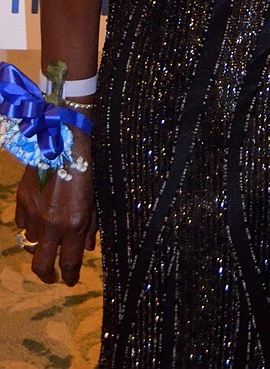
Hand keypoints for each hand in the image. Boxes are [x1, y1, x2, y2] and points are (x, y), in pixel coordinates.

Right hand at [15, 134, 96, 285]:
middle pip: (41, 266)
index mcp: (74, 225)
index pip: (69, 264)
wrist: (66, 137)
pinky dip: (30, 226)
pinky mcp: (22, 199)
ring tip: (49, 243)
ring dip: (40, 246)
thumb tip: (89, 248)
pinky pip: (22, 224)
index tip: (71, 281)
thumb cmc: (90, 165)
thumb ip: (92, 225)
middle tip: (53, 277)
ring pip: (31, 243)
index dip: (70, 277)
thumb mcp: (97, 198)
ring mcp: (34, 213)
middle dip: (47, 276)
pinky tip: (38, 220)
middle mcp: (52, 224)